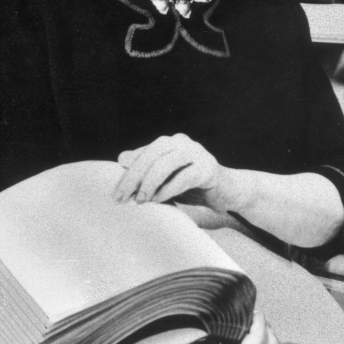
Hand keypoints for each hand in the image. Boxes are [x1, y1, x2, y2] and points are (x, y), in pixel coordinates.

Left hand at [115, 134, 236, 210]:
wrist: (227, 192)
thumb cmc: (193, 186)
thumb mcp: (166, 178)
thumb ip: (147, 169)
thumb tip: (122, 158)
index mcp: (169, 143)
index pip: (143, 154)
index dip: (127, 174)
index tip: (116, 195)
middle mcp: (182, 143)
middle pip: (152, 154)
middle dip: (134, 177)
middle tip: (122, 198)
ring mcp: (197, 153)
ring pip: (166, 163)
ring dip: (150, 183)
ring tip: (141, 200)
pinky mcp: (208, 168)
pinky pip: (184, 177)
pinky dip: (168, 189)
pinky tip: (159, 200)